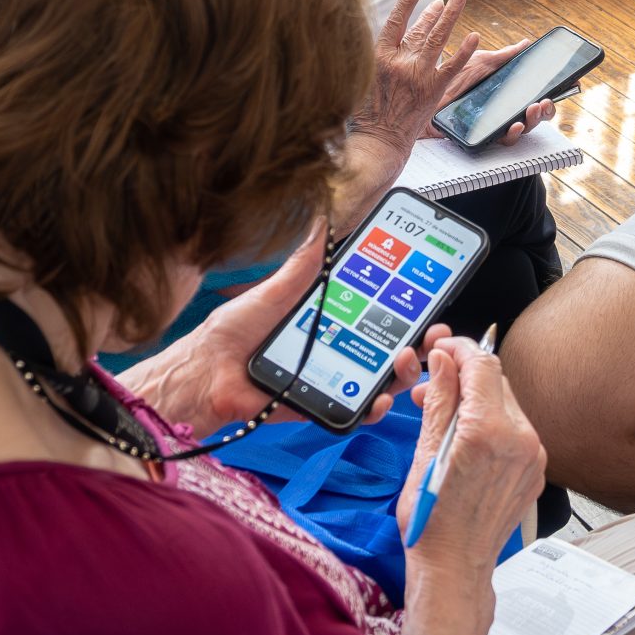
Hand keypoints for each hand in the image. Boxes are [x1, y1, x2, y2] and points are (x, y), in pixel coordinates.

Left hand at [119, 218, 440, 432]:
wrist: (205, 375)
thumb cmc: (231, 334)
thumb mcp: (273, 291)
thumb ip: (303, 265)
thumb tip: (321, 222)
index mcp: (325, 319)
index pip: (374, 312)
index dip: (403, 306)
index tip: (424, 293)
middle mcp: (333, 348)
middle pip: (385, 347)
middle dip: (414, 340)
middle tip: (429, 330)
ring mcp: (330, 379)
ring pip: (378, 379)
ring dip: (401, 372)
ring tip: (406, 359)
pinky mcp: (319, 406)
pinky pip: (353, 412)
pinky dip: (373, 407)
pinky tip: (381, 397)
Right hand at [355, 0, 480, 150]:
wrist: (378, 141)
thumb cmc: (365, 115)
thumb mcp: (358, 78)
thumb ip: (370, 57)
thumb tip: (375, 39)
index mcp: (379, 56)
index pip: (396, 19)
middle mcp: (400, 61)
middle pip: (420, 27)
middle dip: (434, 11)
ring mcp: (419, 74)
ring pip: (438, 37)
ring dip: (451, 15)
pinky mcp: (434, 89)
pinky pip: (453, 65)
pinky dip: (464, 50)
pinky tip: (474, 35)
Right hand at [397, 337, 545, 570]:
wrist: (455, 566)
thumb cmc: (432, 520)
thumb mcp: (424, 452)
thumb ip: (440, 399)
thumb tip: (444, 361)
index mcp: (489, 431)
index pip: (482, 364)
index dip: (460, 350)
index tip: (443, 350)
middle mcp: (520, 440)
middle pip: (497, 382)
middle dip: (465, 376)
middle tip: (435, 384)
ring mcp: (533, 457)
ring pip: (507, 405)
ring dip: (478, 401)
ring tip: (446, 416)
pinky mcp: (536, 471)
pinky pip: (516, 432)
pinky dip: (493, 425)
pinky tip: (468, 440)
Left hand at [441, 39, 558, 146]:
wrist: (423, 90)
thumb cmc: (451, 77)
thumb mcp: (481, 62)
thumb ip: (505, 56)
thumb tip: (526, 43)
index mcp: (505, 95)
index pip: (533, 100)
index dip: (548, 98)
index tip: (562, 88)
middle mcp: (501, 112)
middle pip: (531, 117)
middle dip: (543, 112)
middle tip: (543, 102)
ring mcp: (491, 126)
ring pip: (520, 131)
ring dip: (532, 122)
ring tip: (532, 110)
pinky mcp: (479, 137)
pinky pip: (499, 141)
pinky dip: (511, 134)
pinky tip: (514, 125)